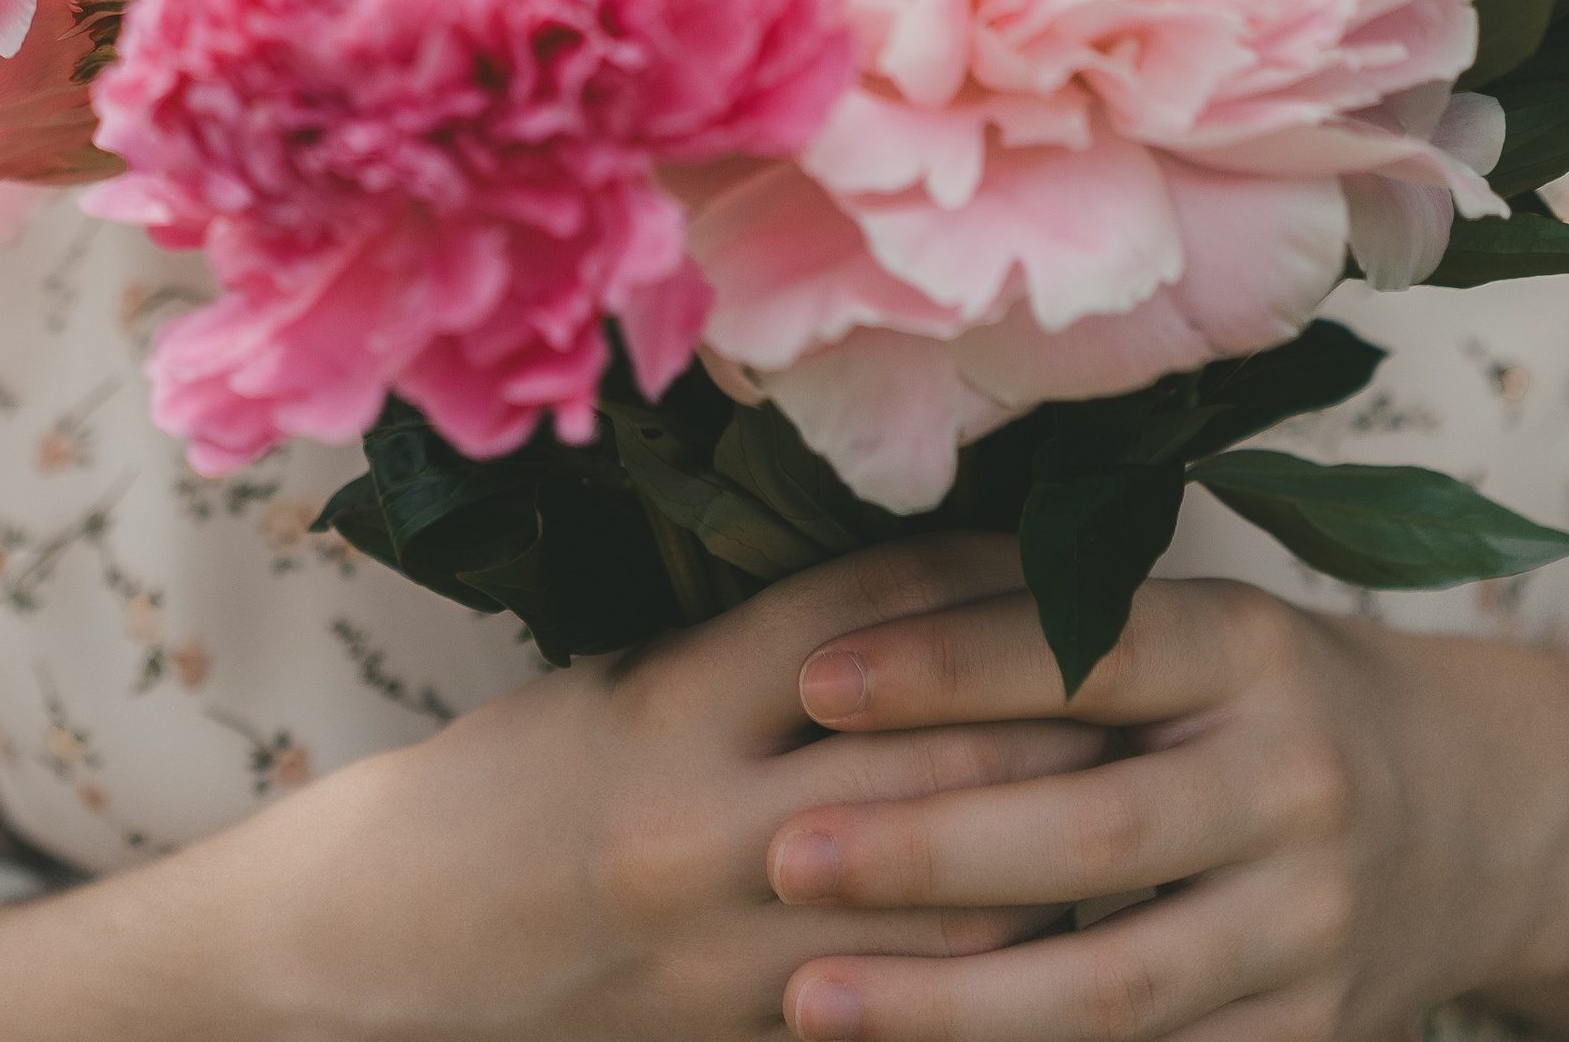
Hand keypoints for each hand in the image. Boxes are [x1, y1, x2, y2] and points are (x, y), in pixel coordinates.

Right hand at [0, 534, 1106, 1041]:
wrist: (379, 951)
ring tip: (1164, 837)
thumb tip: (936, 605)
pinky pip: (888, 1030)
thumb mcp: (624, 675)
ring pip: (943, 920)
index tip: (1101, 573)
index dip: (999, 600)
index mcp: (679, 700)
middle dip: (1069, 740)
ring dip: (1057, 877)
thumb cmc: (505, 784)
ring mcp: (724, 955)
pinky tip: (1064, 975)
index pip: (879, 629)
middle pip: (941, 773)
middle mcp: (709, 823)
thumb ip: (767, 647)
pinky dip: (984, 1000)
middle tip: (1189, 708)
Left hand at [764, 571, 1476, 1041]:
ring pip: (1117, 989)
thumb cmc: (1272, 699)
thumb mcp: (1205, 626)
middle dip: (927, 851)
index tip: (814, 680)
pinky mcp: (1310, 1040)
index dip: (948, 666)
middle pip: (1095, 835)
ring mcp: (1310, 928)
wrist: (1479, 816)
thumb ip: (1068, 625)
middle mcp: (1294, 784)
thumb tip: (862, 618)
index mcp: (1253, 649)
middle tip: (785, 855)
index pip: (1088, 651)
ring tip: (809, 1000)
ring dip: (953, 1005)